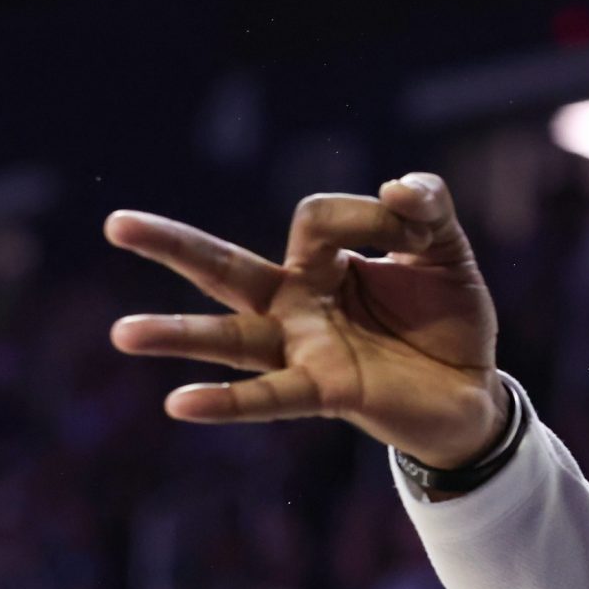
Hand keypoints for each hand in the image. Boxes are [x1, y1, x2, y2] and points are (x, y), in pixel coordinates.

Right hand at [104, 172, 506, 468]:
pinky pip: (270, 396)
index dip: (373, 213)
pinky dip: (227, 402)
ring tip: (122, 332)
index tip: (415, 231)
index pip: (318, 217)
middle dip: (171, 245)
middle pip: (225, 268)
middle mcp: (297, 304)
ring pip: (231, 337)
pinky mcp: (327, 390)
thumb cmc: (447, 317)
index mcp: (320, 263)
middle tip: (115, 224)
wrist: (474, 389)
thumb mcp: (446, 249)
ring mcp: (304, 349)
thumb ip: (427, 207)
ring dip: (178, 335)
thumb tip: (395, 186)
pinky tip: (178, 403)